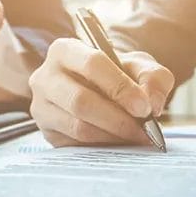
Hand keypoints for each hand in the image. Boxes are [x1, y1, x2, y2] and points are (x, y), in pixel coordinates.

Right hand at [29, 38, 174, 145]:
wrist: (99, 90)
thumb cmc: (117, 74)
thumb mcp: (139, 66)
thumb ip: (153, 77)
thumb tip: (153, 104)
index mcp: (65, 50)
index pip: (92, 64)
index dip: (120, 87)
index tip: (144, 107)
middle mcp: (45, 77)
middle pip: (81, 101)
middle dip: (117, 118)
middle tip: (143, 129)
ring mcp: (41, 107)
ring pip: (78, 127)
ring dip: (112, 135)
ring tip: (136, 136)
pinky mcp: (47, 133)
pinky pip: (76, 145)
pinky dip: (103, 146)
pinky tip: (120, 142)